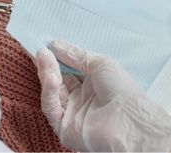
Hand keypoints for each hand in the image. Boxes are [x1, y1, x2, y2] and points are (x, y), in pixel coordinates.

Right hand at [36, 40, 170, 151]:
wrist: (130, 122)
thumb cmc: (122, 90)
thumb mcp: (99, 63)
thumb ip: (75, 55)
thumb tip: (55, 44)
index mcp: (91, 84)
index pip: (67, 68)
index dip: (56, 56)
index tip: (46, 43)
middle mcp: (80, 99)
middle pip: (57, 79)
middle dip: (48, 63)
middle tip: (40, 49)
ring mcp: (71, 113)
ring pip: (51, 91)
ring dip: (46, 73)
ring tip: (43, 56)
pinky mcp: (63, 127)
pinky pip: (51, 107)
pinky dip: (48, 90)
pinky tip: (51, 76)